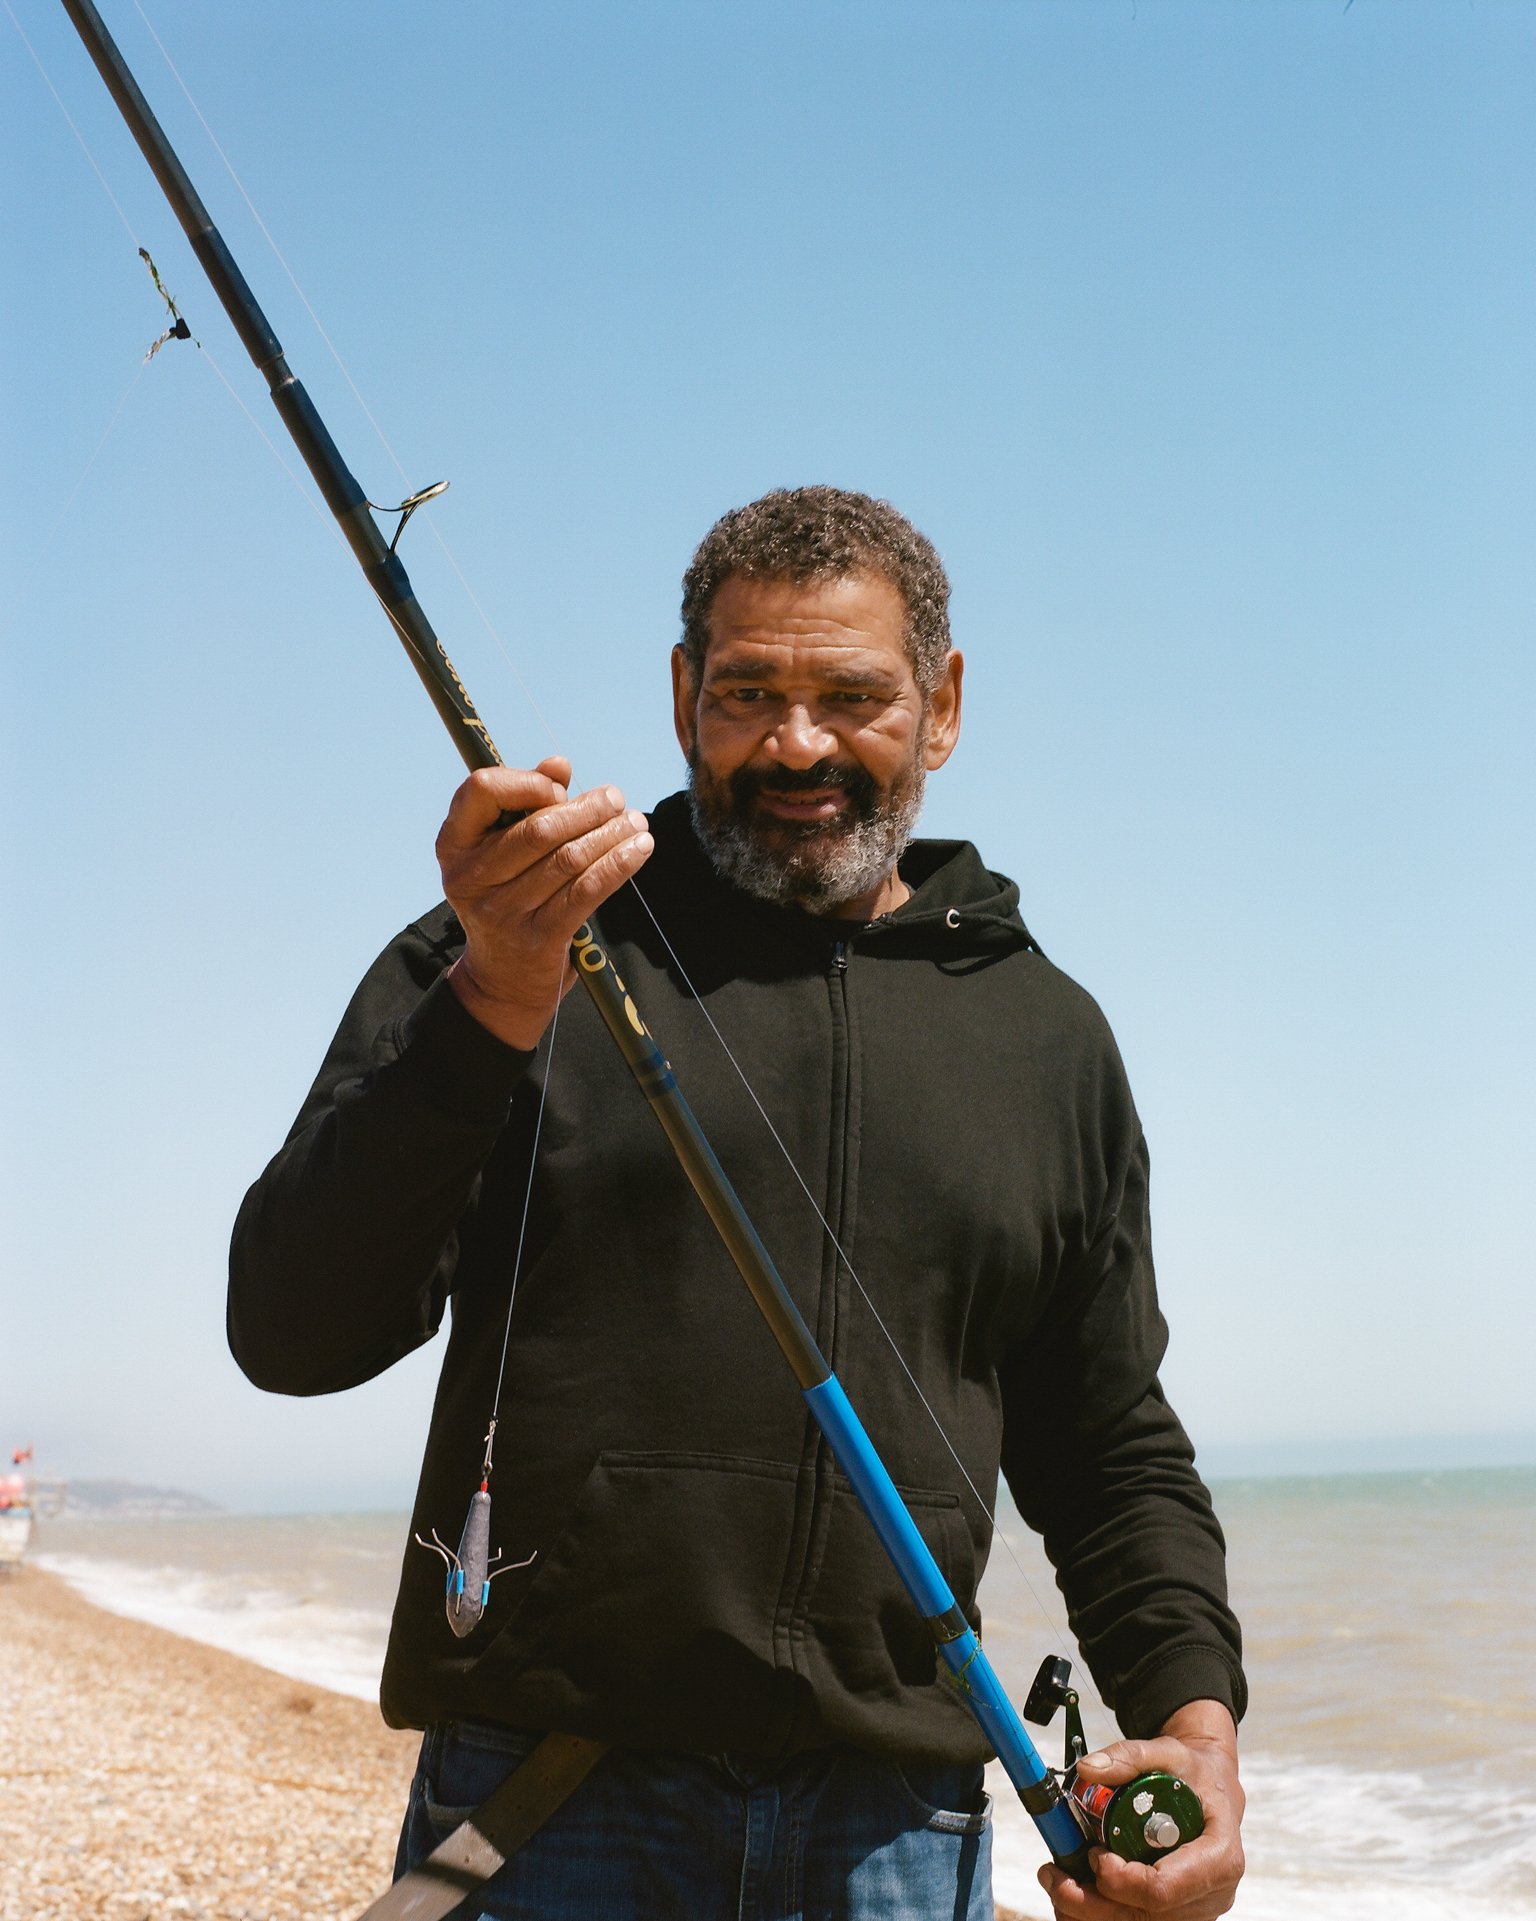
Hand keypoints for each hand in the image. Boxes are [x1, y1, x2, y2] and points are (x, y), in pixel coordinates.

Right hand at [436, 756, 653, 1049]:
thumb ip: (525, 805)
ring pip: (568, 859)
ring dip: (611, 835)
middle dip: (586, 809)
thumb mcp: (500, 853)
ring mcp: (501, 911)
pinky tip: (639, 849)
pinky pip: (587, 891)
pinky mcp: (538, 937)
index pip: (481, 790)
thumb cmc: (508, 898)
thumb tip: (558, 764)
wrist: (502, 980)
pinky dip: (619, 865)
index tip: (560, 789)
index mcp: (453, 845)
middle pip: (536, 828)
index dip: (526, 782)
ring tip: (637, 822)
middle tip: (617, 799)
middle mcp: (469, 878)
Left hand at [1038, 1700, 1243, 1920]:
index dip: (1121, 1878)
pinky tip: (1075, 1894)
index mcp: (1219, 1857)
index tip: (1094, 1853)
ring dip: (1088, 1912)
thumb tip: (1088, 1769)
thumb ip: (1129, 1756)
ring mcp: (1196, 1911)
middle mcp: (1212, 1894)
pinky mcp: (1179, 1915)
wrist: (1211, 1792)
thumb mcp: (1168, 1752)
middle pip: (1144, 1915)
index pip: (1163, 1888)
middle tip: (1053, 1875)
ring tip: (1056, 1883)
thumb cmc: (1195, 1777)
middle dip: (1091, 1901)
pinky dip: (1100, 1914)